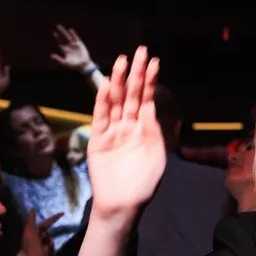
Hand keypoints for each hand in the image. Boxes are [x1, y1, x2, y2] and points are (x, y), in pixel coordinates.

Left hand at [21, 209, 63, 255]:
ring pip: (51, 240)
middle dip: (49, 236)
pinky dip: (49, 249)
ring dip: (49, 244)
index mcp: (36, 230)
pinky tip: (45, 252)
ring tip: (44, 248)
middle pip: (49, 233)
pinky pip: (51, 248)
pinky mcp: (46, 251)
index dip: (55, 217)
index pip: (47, 222)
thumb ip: (31, 219)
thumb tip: (32, 208)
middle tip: (50, 238)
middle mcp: (40, 236)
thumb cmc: (30, 244)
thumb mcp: (29, 230)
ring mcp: (43, 243)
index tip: (63, 213)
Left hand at [50, 24, 92, 72]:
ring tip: (62, 27)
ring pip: (69, 36)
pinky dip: (73, 34)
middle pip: (64, 38)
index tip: (54, 32)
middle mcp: (69, 47)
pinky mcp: (80, 44)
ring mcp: (74, 45)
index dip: (57, 38)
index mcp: (65, 51)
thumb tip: (51, 56)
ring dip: (65, 32)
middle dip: (60, 33)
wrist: (84, 65)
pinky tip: (70, 30)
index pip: (60, 42)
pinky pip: (76, 38)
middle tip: (57, 26)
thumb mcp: (65, 62)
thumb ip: (58, 59)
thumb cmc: (75, 66)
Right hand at [87, 47, 164, 218]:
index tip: (154, 62)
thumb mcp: (157, 155)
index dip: (150, 81)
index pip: (148, 99)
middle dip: (136, 73)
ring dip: (119, 81)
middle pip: (132, 95)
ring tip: (122, 61)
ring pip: (116, 102)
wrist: (123, 204)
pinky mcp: (98, 139)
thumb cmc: (144, 183)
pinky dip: (103, 101)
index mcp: (145, 129)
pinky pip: (101, 116)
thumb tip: (153, 105)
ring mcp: (112, 131)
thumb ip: (155, 129)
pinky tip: (107, 85)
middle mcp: (128, 126)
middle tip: (140, 50)